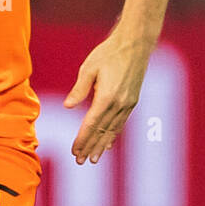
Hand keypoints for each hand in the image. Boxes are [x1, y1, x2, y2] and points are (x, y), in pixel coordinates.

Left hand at [64, 29, 152, 163]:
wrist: (136, 44)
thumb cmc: (109, 53)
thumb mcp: (89, 68)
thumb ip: (79, 89)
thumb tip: (68, 106)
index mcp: (106, 97)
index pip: (91, 124)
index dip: (82, 140)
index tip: (75, 151)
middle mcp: (119, 104)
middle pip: (102, 131)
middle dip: (90, 147)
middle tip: (81, 161)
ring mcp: (128, 103)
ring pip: (112, 130)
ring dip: (102, 145)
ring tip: (93, 158)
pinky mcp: (132, 100)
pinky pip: (121, 123)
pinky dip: (113, 135)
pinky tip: (108, 143)